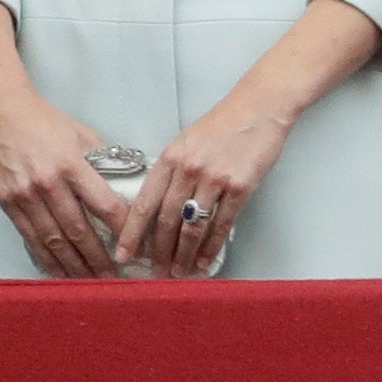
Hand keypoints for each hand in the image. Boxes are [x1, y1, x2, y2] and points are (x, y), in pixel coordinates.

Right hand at [0, 78, 131, 280]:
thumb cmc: (42, 120)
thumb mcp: (81, 134)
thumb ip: (101, 160)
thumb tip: (125, 182)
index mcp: (71, 164)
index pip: (104, 205)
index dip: (122, 230)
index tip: (135, 247)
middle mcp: (48, 183)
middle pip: (79, 230)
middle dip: (99, 258)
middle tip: (114, 278)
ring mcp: (25, 195)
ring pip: (54, 240)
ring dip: (73, 265)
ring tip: (89, 282)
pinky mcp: (7, 202)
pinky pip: (30, 236)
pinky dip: (45, 257)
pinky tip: (57, 270)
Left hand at [116, 95, 296, 279]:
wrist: (259, 108)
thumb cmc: (220, 126)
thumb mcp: (184, 143)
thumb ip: (170, 172)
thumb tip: (157, 206)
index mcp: (168, 159)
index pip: (143, 203)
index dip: (130, 233)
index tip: (122, 254)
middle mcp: (187, 169)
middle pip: (166, 220)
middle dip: (158, 251)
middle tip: (154, 273)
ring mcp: (214, 178)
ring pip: (192, 226)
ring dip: (183, 254)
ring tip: (178, 272)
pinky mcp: (240, 186)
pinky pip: (222, 223)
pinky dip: (212, 246)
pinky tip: (205, 260)